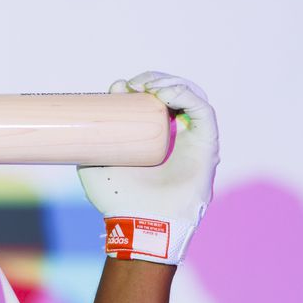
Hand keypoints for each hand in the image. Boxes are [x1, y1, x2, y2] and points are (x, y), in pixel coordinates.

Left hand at [78, 72, 218, 263]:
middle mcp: (178, 135)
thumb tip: (108, 94)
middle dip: (157, 80)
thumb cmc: (117, 197)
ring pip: (192, 97)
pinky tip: (164, 95)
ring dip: (171, 83)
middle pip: (176, 93)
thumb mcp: (94, 161)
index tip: (123, 86)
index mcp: (155, 136)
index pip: (157, 100)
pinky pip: (203, 111)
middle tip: (134, 83)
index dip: (145, 85)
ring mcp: (194, 139)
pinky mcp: (208, 145)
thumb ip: (94, 134)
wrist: (136, 222)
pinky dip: (186, 96)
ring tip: (147, 86)